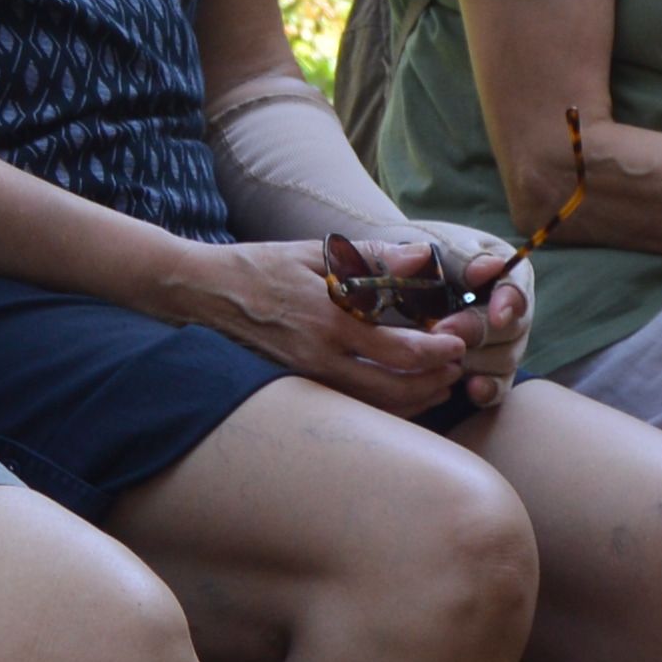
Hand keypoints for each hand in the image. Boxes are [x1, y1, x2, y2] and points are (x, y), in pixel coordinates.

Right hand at [179, 238, 477, 406]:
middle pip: (394, 390)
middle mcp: (321, 358)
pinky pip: (350, 409)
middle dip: (433, 383)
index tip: (458, 345)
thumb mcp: (315, 252)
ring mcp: (307, 379)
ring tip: (438, 386)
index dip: (437, 353)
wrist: (203, 294)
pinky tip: (399, 396)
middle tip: (456, 370)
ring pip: (373, 408)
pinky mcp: (297, 389)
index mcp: (331, 321)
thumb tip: (424, 257)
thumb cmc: (261, 267)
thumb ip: (374, 257)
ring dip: (413, 401)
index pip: (400, 352)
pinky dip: (382, 408)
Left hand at [427, 228, 530, 408]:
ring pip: (505, 360)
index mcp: (503, 269)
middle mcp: (508, 308)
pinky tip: (472, 390)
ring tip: (445, 358)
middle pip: (513, 328)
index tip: (497, 316)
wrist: (387, 279)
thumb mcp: (431, 246)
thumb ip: (459, 257)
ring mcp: (498, 342)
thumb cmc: (412, 256)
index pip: (516, 286)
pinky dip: (487, 389)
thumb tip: (490, 267)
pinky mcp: (483, 369)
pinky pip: (496, 386)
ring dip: (478, 362)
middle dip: (479, 333)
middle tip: (442, 330)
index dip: (510, 302)